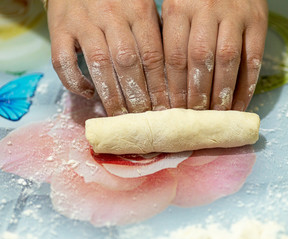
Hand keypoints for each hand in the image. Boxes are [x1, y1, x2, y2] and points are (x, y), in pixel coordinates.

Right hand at [47, 0, 169, 115]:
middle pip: (127, 62)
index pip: (152, 55)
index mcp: (138, 9)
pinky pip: (63, 61)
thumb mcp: (141, 7)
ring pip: (98, 64)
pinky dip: (75, 82)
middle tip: (142, 118)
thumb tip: (169, 75)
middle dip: (137, 95)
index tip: (162, 109)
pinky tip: (88, 93)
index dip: (158, 86)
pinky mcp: (59, 27)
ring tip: (119, 115)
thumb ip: (154, 35)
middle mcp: (111, 14)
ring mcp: (83, 21)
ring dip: (111, 95)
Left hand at [162, 0, 267, 110]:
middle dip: (197, 94)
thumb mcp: (177, 8)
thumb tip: (164, 83)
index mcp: (178, 7)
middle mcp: (206, 9)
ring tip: (217, 115)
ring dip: (222, 92)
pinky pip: (253, 58)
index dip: (174, 88)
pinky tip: (240, 104)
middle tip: (196, 118)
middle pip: (199, 59)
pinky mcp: (258, 20)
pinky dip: (247, 85)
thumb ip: (171, 38)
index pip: (174, 56)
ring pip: (227, 60)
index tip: (174, 111)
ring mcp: (234, 14)